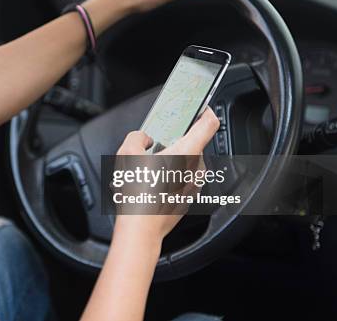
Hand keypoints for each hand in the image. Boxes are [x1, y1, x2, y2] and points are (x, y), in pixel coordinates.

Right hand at [115, 107, 219, 239]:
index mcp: (186, 152)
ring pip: (186, 162)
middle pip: (193, 143)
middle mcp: (195, 168)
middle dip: (175, 139)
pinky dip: (170, 175)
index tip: (198, 106)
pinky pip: (182, 178)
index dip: (205, 110)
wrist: (141, 230)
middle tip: (157, 139)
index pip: (209, 123)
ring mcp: (193, 184)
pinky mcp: (187, 198)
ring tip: (148, 164)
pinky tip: (150, 181)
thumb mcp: (127, 153)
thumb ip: (137, 136)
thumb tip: (144, 138)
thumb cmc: (137, 195)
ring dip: (171, 158)